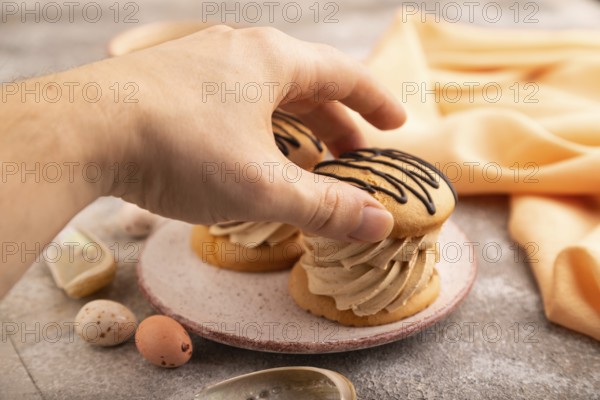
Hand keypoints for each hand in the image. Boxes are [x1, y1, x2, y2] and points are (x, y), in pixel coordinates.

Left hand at [100, 25, 405, 241]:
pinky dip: (255, 125)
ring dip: (293, 125)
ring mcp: (200, 61)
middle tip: (352, 156)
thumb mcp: (261, 186)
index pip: (343, 74)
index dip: (375, 102)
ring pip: (265, 92)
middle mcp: (238, 49)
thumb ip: (324, 206)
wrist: (81, 130)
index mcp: (272, 60)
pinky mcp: (170, 81)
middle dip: (335, 122)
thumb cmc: (178, 148)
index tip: (395, 123)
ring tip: (304, 159)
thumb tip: (379, 222)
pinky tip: (247, 153)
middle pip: (306, 83)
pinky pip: (231, 99)